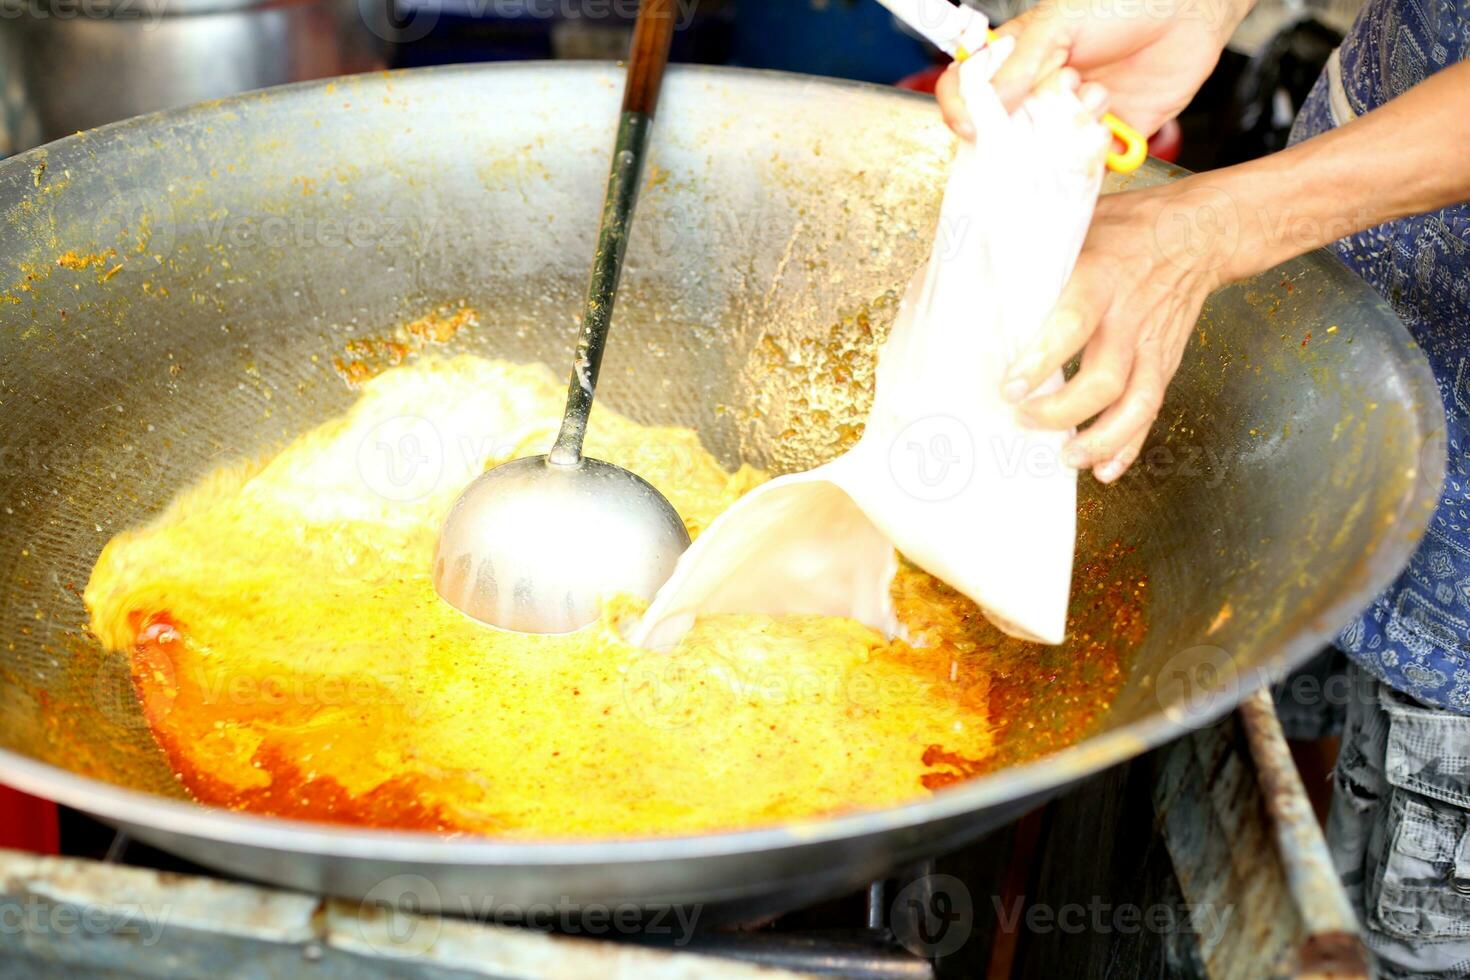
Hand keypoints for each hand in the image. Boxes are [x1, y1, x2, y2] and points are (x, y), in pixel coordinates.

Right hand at [936, 0, 1249, 139]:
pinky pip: (1081, 165)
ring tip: (1097, 93)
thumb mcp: (1058, 23)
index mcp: (1015, 60)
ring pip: (1040, 152)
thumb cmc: (1122, 3)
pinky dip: (1090, 152)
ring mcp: (1066, 118)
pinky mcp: (1100, 139)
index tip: (970, 127)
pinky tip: (1109, 118)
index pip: (967, 90)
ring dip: (1065, 129)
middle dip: (1017, 129)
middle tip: (1045, 108)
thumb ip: (1019, 65)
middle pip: (999, 132)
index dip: (959, 110)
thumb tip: (988, 105)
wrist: (1188, 12)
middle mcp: (1036, 93)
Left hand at [1001, 176, 1234, 481]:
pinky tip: (1104, 468)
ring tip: (1067, 458)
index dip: (1042, 360)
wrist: (1198, 233)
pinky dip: (1129, 445)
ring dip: (1102, 439)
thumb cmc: (1124, 229)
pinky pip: (1151, 412)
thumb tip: (960, 273)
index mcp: (1100, 278)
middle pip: (1105, 378)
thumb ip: (1029, 254)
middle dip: (1063, 411)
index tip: (1010, 387)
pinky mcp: (1164, 363)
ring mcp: (1151, 345)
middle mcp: (1128, 317)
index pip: (1072, 324)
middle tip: (1023, 420)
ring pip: (1136, 404)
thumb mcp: (1076, 225)